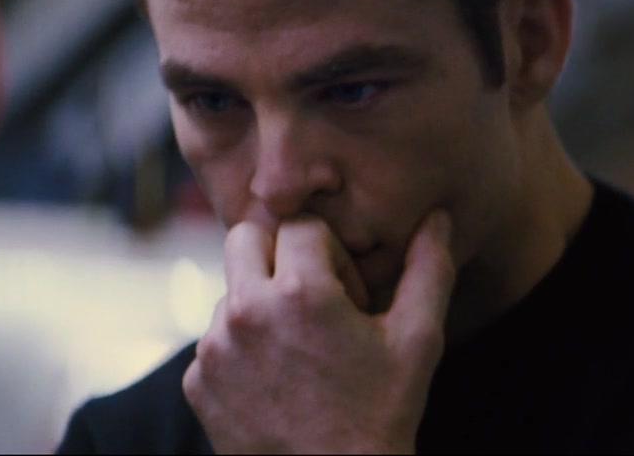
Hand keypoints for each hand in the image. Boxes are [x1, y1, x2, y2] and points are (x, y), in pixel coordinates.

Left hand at [184, 210, 454, 453]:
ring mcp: (214, 349)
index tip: (346, 292)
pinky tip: (277, 379)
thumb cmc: (380, 417)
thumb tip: (436, 218)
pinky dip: (241, 348)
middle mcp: (245, 312)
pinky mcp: (196, 381)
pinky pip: (214, 338)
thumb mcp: (417, 342)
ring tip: (300, 349)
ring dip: (260, 303)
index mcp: (299, 292)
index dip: (330, 251)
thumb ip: (428, 269)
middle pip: (244, 236)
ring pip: (230, 290)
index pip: (300, 224)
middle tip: (312, 298)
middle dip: (277, 254)